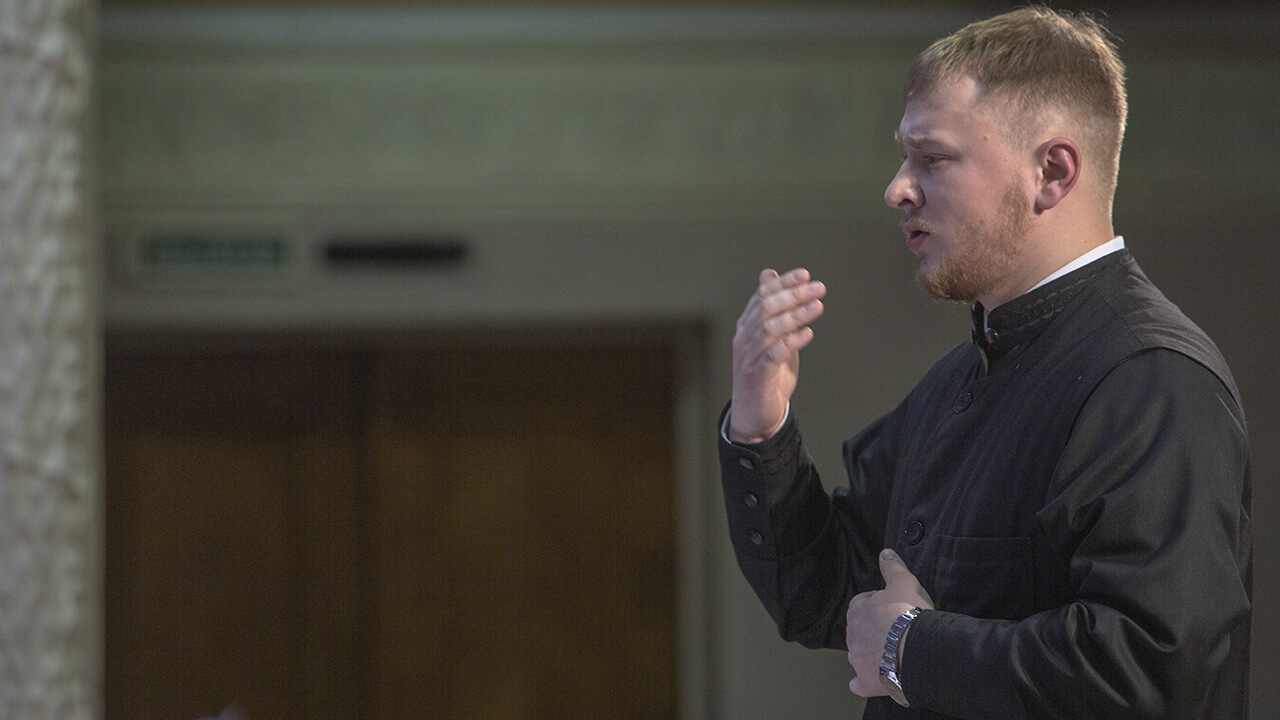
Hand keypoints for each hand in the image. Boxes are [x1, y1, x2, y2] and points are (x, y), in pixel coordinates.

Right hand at [729, 268, 825, 442]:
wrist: (754, 415)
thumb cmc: (765, 374)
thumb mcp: (771, 338)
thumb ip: (773, 309)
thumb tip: (769, 275)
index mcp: (747, 327)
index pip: (762, 297)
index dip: (783, 284)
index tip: (805, 275)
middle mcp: (744, 339)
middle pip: (765, 309)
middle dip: (793, 295)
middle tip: (818, 288)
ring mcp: (748, 357)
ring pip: (769, 329)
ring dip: (795, 315)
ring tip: (817, 306)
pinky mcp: (756, 376)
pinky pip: (772, 355)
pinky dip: (790, 342)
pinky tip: (807, 333)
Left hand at [846, 549, 934, 697]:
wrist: (917, 650)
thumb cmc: (910, 614)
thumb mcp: (904, 581)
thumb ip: (892, 566)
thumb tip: (885, 552)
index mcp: (857, 610)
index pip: (863, 604)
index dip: (880, 605)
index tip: (895, 609)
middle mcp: (853, 634)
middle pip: (862, 629)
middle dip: (876, 629)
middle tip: (898, 630)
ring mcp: (858, 659)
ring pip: (861, 654)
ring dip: (873, 653)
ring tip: (894, 653)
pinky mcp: (867, 680)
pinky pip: (860, 683)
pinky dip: (863, 682)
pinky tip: (869, 681)